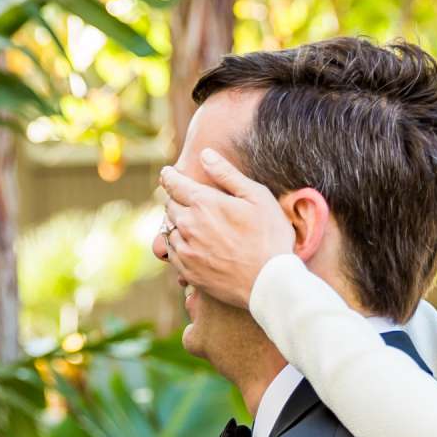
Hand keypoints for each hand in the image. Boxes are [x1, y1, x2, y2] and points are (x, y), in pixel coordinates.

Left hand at [155, 148, 298, 309]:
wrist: (269, 282)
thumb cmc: (269, 237)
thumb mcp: (257, 197)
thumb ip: (227, 174)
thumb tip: (205, 154)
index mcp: (204, 203)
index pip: (174, 183)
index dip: (169, 176)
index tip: (167, 173)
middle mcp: (189, 225)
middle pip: (170, 206)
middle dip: (176, 200)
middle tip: (185, 199)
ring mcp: (186, 250)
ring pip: (169, 230)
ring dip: (176, 224)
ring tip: (191, 224)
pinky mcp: (188, 272)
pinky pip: (172, 253)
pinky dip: (178, 246)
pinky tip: (191, 246)